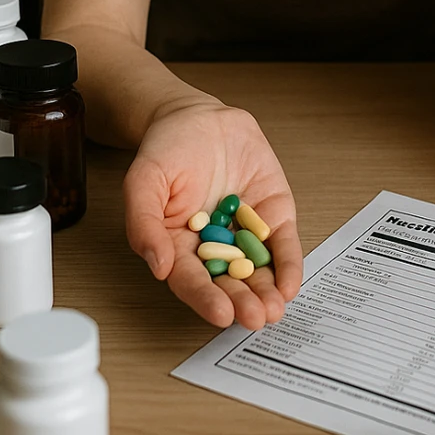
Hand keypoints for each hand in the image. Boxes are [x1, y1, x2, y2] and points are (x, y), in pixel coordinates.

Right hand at [123, 98, 301, 329]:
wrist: (197, 117)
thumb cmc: (166, 150)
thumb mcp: (144, 181)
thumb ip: (144, 223)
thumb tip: (158, 265)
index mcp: (179, 245)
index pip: (192, 280)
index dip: (206, 298)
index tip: (221, 314)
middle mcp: (214, 245)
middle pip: (228, 281)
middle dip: (243, 302)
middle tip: (256, 318)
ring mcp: (245, 231)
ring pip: (258, 269)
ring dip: (267, 292)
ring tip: (274, 310)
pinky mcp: (272, 214)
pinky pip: (282, 244)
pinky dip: (288, 264)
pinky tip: (290, 284)